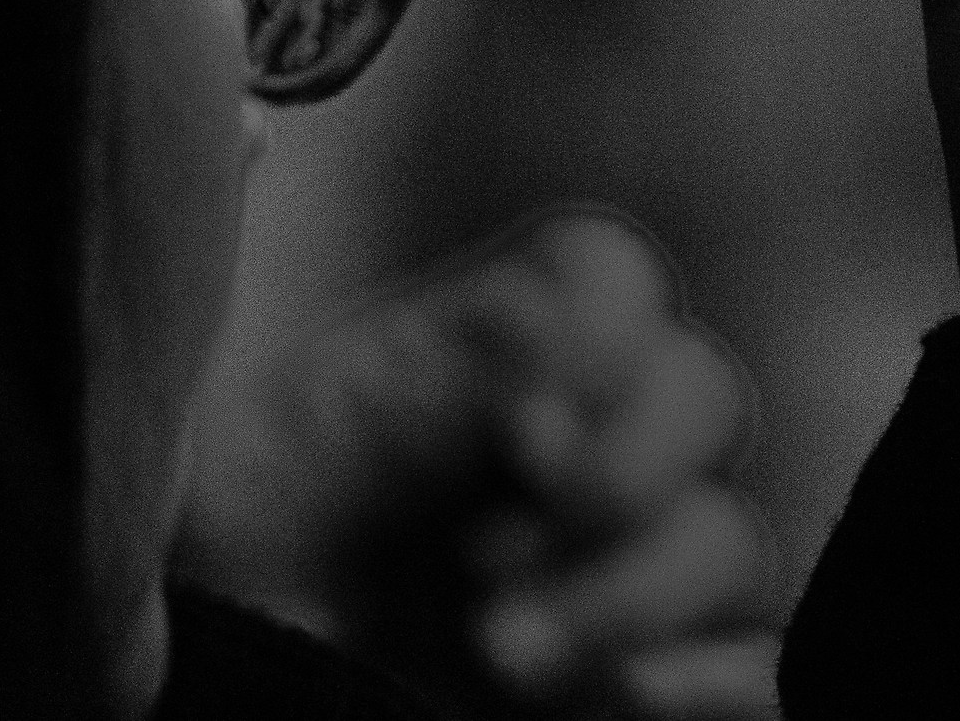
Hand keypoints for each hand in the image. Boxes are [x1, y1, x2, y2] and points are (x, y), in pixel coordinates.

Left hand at [176, 206, 777, 718]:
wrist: (199, 696)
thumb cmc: (201, 588)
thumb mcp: (268, 467)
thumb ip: (422, 378)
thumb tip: (558, 319)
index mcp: (479, 359)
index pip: (613, 281)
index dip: (602, 340)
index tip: (520, 430)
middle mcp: (565, 449)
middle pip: (703, 394)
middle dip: (623, 472)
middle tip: (490, 557)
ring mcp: (613, 571)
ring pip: (729, 538)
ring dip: (629, 594)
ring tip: (497, 657)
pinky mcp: (641, 685)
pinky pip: (760, 669)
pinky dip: (722, 683)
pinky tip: (629, 699)